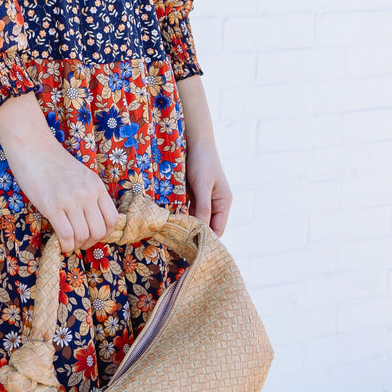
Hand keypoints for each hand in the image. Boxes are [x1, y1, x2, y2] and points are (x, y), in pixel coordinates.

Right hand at [0, 94, 118, 254]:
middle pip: (99, 231)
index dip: (105, 233)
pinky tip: (60, 244)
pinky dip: (65, 246)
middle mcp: (87, 194)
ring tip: (68, 242)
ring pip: (83, 236)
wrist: (32, 147)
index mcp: (96, 186)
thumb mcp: (82, 175)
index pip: (112, 219)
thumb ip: (89, 194)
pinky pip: (66, 235)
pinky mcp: (51, 206)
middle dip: (90, 243)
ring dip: (76, 245)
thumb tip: (91, 219)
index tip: (93, 234)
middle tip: (79, 241)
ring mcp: (70, 200)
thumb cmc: (54, 162)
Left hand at [176, 74, 231, 235]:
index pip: (217, 230)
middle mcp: (215, 203)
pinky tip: (168, 222)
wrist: (195, 139)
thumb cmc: (203, 162)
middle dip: (193, 236)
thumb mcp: (202, 186)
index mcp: (223, 203)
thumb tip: (200, 230)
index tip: (192, 251)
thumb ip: (202, 208)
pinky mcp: (192, 193)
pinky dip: (179, 216)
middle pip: (205, 226)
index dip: (207, 241)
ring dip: (184, 226)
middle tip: (176, 248)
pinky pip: (185, 209)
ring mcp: (203, 198)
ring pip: (194, 219)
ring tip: (170, 238)